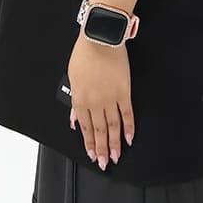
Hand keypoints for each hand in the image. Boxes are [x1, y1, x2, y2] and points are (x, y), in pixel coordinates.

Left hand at [67, 31, 134, 169]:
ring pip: (113, 127)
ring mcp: (110, 98)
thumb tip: (74, 120)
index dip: (89, 143)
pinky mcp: (124, 92)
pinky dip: (129, 128)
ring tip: (117, 156)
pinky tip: (130, 138)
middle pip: (99, 131)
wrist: (100, 39)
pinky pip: (127, 114)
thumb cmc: (85, 54)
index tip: (92, 154)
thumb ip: (74, 102)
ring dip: (115, 144)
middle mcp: (95, 103)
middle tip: (105, 162)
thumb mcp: (73, 77)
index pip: (85, 128)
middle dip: (102, 149)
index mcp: (80, 99)